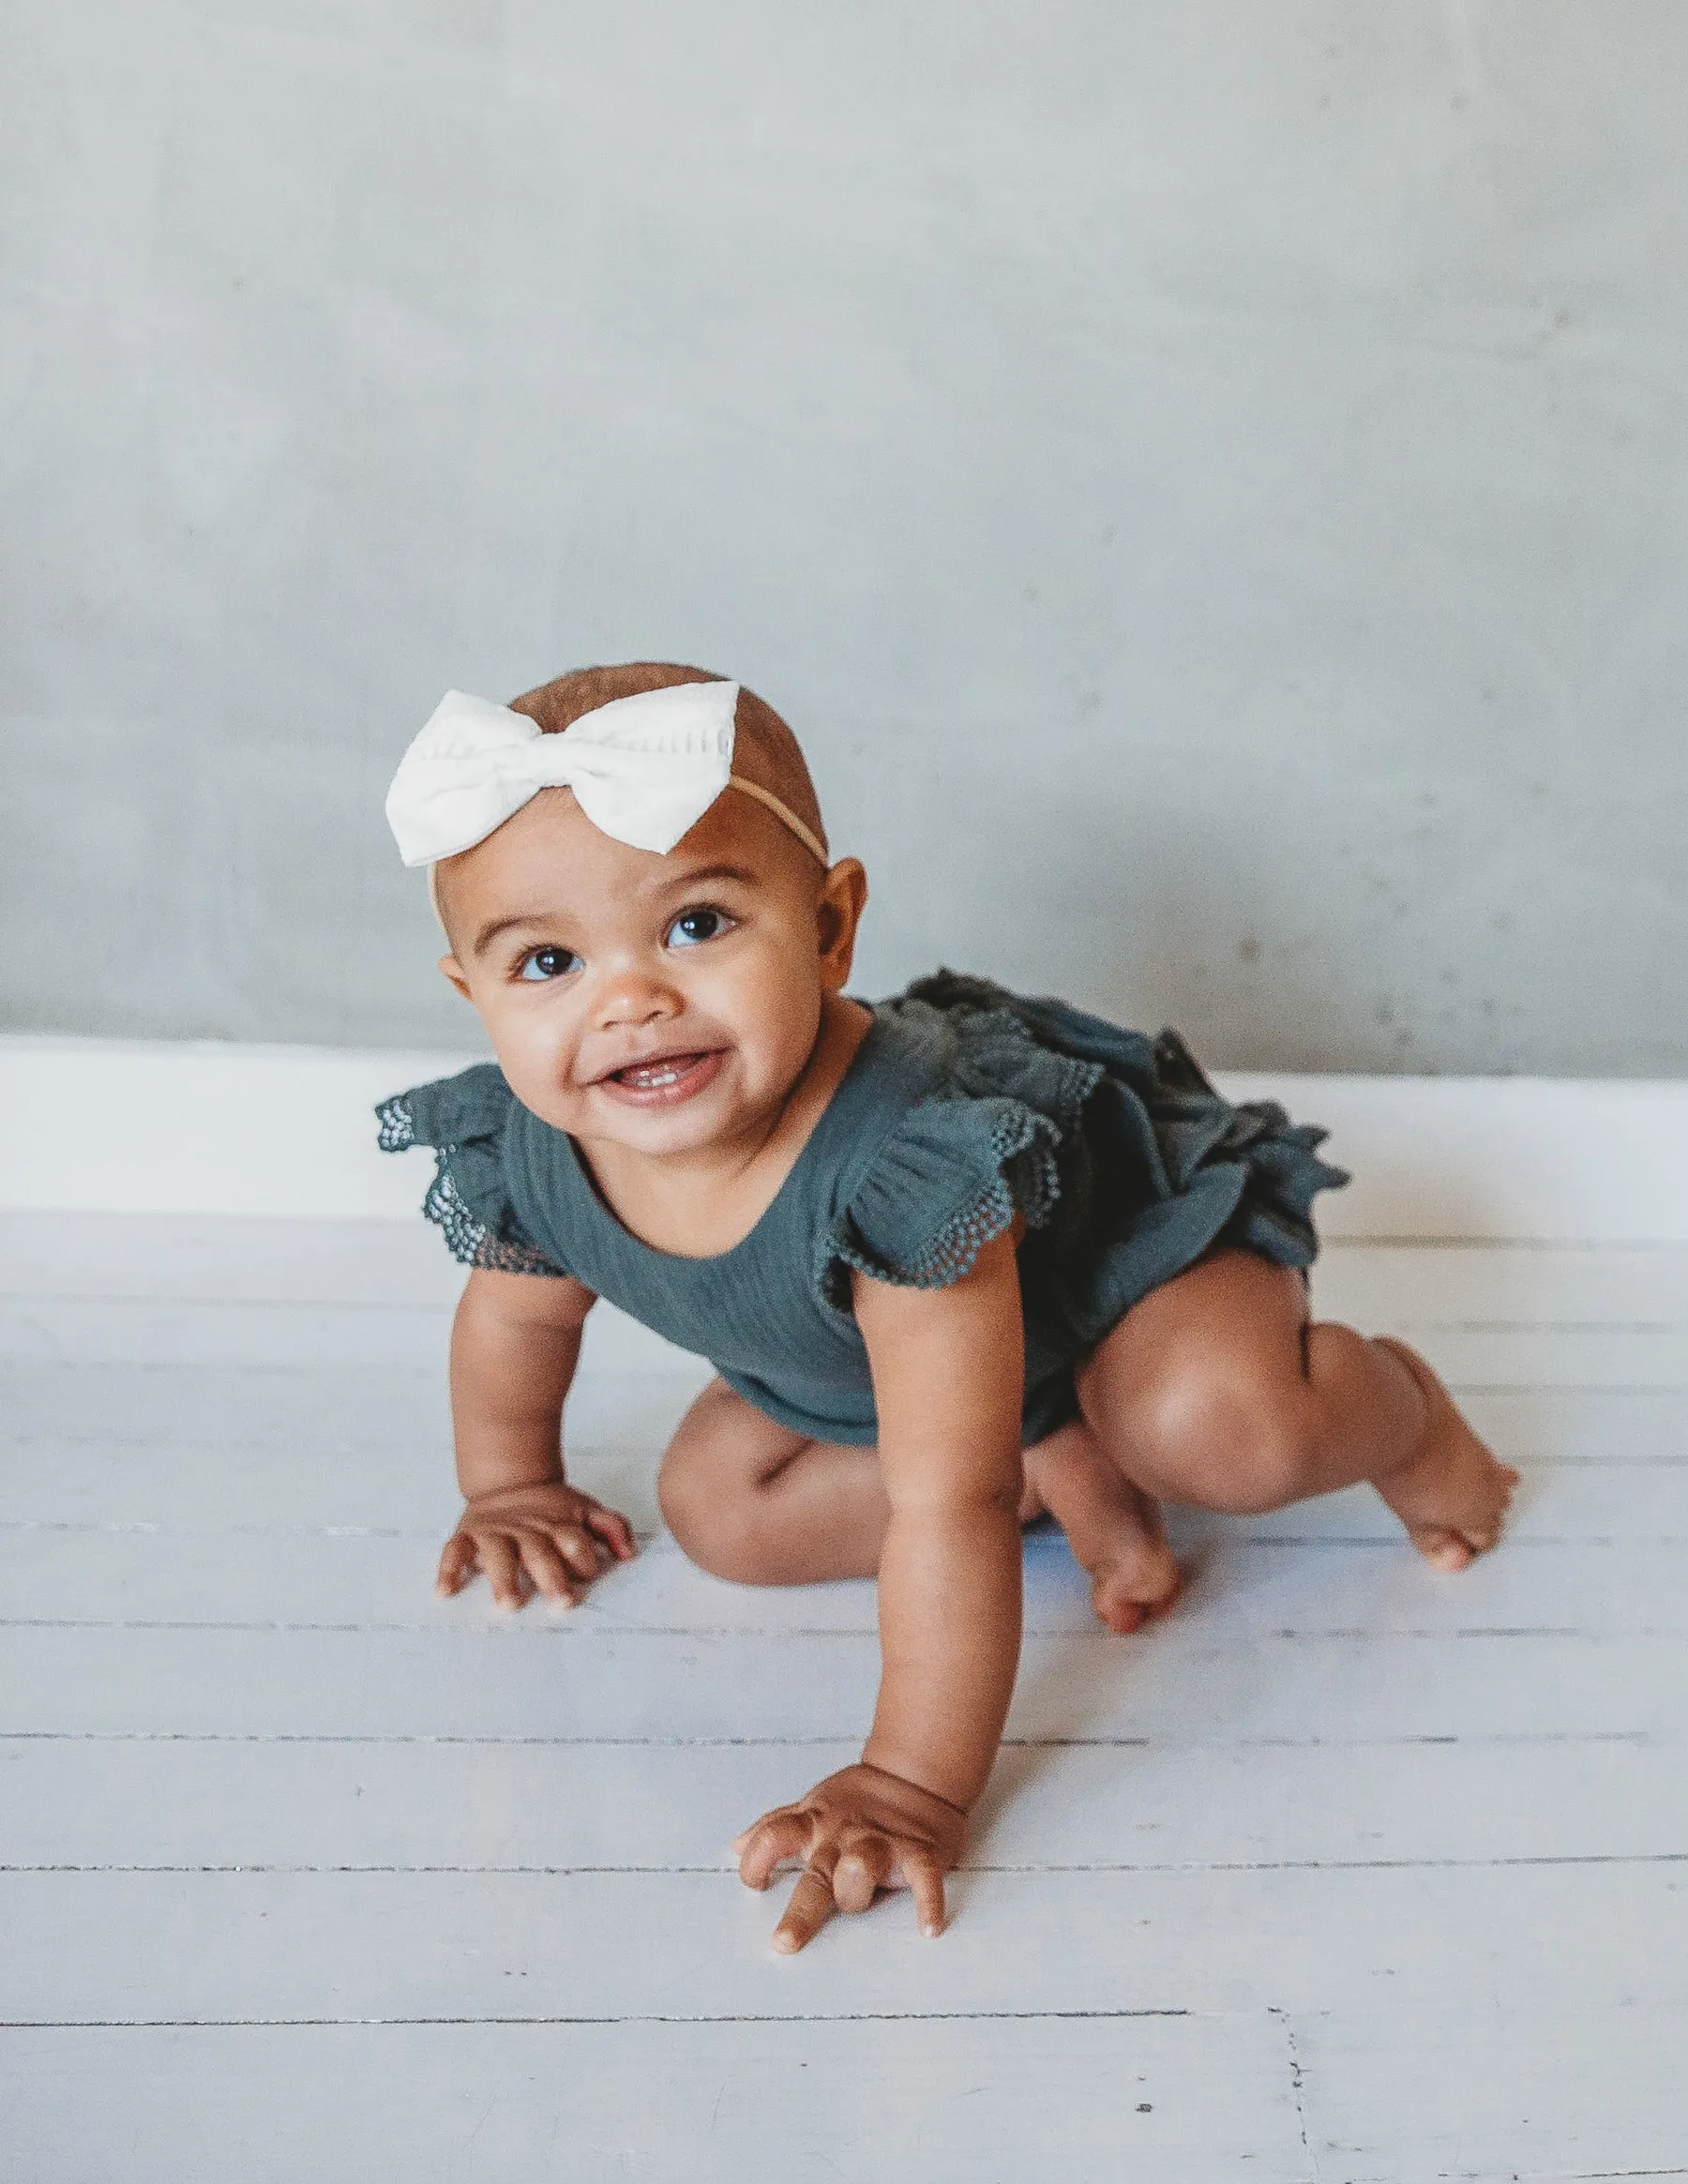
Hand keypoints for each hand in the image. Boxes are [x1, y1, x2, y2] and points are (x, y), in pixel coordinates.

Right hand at [436, 1480, 634, 1607]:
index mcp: (558, 1525)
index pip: (575, 1543)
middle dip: (552, 1576)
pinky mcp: (469, 1535)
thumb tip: (629, 1554)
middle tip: (561, 1600)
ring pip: (499, 1554)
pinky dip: (448, 1570)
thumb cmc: (552, 1507)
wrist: (510, 1480)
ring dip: (504, 1578)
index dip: (583, 1558)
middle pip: (541, 1552)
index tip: (586, 1574)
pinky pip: (454, 1551)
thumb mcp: (586, 1509)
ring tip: (509, 1602)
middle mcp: (527, 1530)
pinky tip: (444, 1592)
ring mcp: (496, 1532)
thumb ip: (612, 1528)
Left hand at [733, 1762, 967, 1953]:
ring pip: (862, 1868)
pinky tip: (929, 1929)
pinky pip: (924, 1880)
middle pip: (816, 1872)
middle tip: (783, 1943)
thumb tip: (736, 1846)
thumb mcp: (813, 1805)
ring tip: (857, 1899)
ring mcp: (881, 1843)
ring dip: (857, 1888)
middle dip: (800, 1910)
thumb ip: (776, 1825)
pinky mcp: (919, 1854)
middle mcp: (843, 1836)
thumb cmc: (859, 1799)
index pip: (775, 1837)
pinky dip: (928, 1904)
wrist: (915, 1774)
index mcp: (815, 1824)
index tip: (753, 1883)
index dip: (757, 1857)